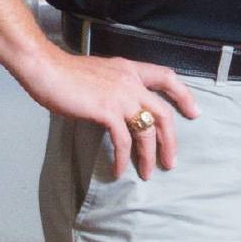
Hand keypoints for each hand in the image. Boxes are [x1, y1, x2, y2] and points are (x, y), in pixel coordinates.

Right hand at [20, 51, 200, 180]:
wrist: (46, 69)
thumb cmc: (66, 74)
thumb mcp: (100, 75)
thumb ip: (116, 89)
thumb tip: (121, 111)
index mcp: (130, 69)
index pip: (167, 77)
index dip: (183, 95)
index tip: (194, 112)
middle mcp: (131, 81)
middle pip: (163, 113)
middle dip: (170, 140)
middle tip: (170, 161)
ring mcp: (121, 96)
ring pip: (147, 130)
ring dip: (148, 155)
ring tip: (146, 172)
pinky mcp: (107, 110)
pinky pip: (123, 139)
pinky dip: (123, 157)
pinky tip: (119, 169)